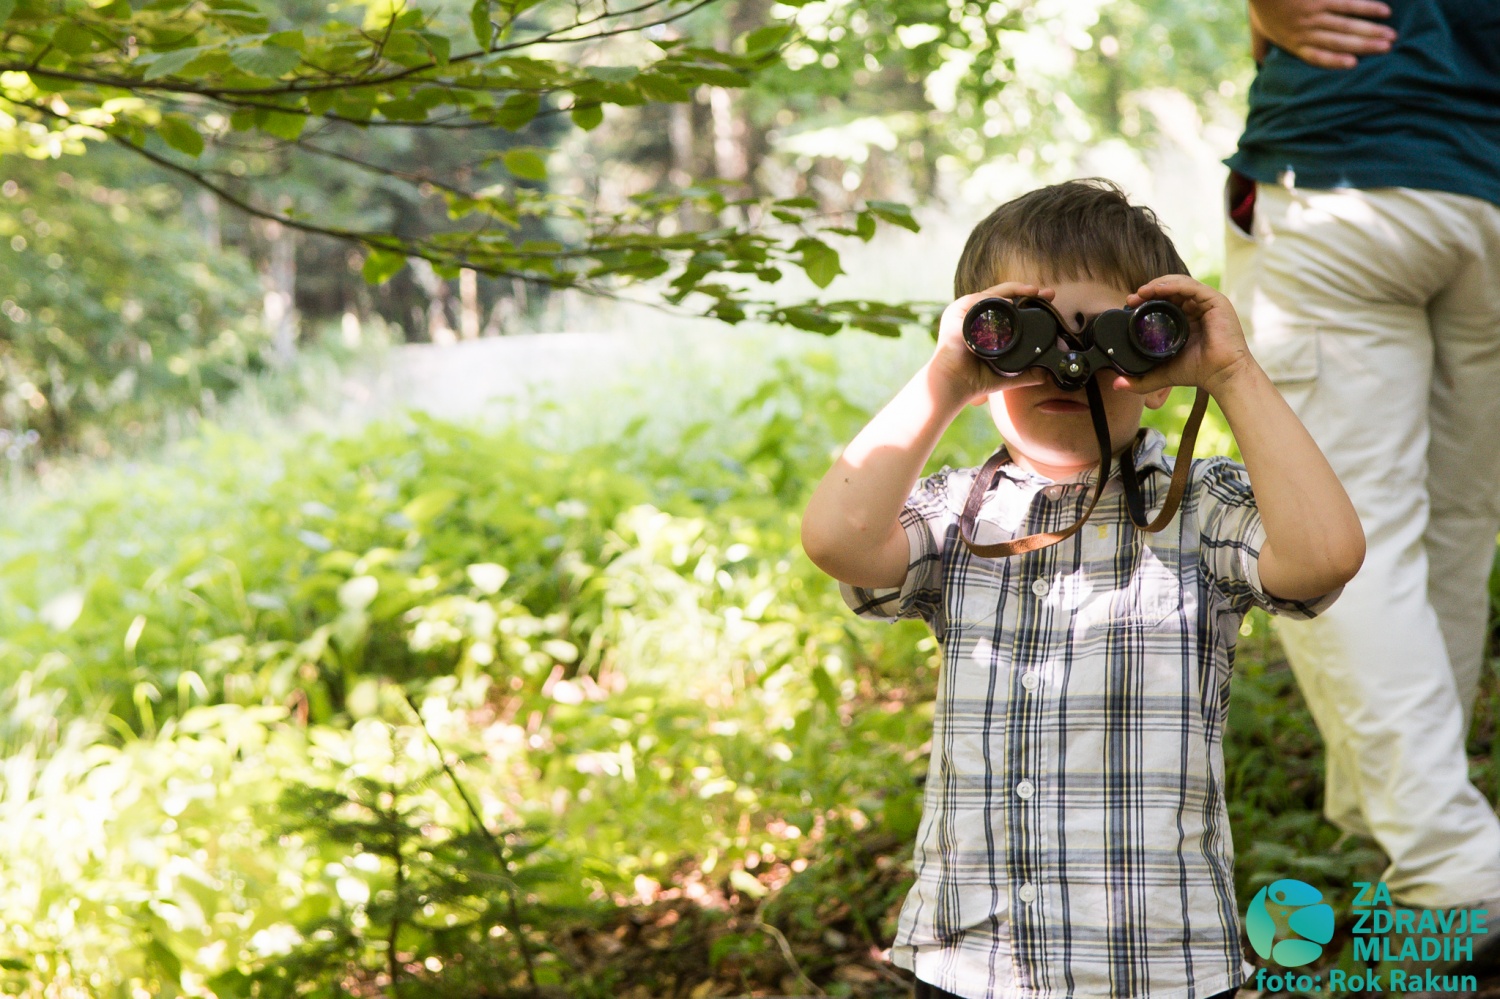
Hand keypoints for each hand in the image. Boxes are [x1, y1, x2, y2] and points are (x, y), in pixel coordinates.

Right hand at [932, 282, 1052, 405]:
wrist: (954, 384)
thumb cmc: (974, 380)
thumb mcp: (1006, 373)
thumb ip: (1026, 372)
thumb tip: (1047, 373)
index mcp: (983, 323)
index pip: (1008, 307)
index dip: (1028, 301)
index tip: (1048, 299)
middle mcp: (973, 315)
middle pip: (1003, 297)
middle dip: (1026, 291)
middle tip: (1048, 293)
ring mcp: (964, 312)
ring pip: (992, 294)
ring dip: (1014, 290)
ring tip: (1034, 292)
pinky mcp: (956, 313)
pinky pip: (978, 300)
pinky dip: (994, 298)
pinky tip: (1011, 303)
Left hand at [1109, 276, 1256, 397]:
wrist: (1221, 376)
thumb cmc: (1197, 372)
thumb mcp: (1162, 373)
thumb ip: (1139, 380)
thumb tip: (1116, 385)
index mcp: (1187, 318)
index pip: (1165, 301)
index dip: (1146, 300)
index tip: (1129, 305)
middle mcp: (1197, 308)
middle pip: (1170, 289)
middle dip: (1149, 291)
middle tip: (1131, 299)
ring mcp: (1207, 303)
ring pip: (1179, 283)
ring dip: (1157, 285)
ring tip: (1140, 293)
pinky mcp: (1216, 301)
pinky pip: (1191, 286)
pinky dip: (1173, 284)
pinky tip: (1158, 290)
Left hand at [1250, 0, 1394, 69]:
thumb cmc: (1261, 4)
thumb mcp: (1257, 30)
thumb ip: (1260, 48)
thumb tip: (1260, 63)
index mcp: (1292, 41)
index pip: (1316, 56)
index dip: (1335, 62)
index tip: (1353, 64)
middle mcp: (1305, 30)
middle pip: (1338, 42)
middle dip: (1364, 46)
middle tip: (1387, 49)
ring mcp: (1314, 13)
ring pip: (1347, 25)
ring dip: (1371, 31)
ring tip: (1391, 36)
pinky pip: (1348, 4)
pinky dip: (1367, 8)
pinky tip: (1383, 12)